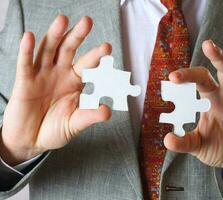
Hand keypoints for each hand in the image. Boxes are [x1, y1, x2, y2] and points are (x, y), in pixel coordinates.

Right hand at [0, 15, 111, 164]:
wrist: (31, 141)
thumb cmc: (54, 130)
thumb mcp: (75, 124)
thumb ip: (89, 116)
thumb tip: (107, 110)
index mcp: (74, 82)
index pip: (87, 65)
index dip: (96, 56)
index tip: (107, 48)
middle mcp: (59, 74)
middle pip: (69, 50)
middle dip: (77, 36)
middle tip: (87, 22)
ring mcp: (41, 76)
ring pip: (48, 51)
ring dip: (55, 35)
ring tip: (63, 20)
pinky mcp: (24, 82)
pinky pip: (25, 64)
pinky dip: (26, 51)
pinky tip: (29, 36)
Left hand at [164, 40, 222, 166]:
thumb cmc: (215, 147)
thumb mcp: (197, 146)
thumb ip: (184, 143)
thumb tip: (167, 140)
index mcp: (210, 99)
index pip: (199, 80)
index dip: (187, 76)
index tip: (172, 78)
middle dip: (217, 57)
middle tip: (207, 45)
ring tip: (219, 48)